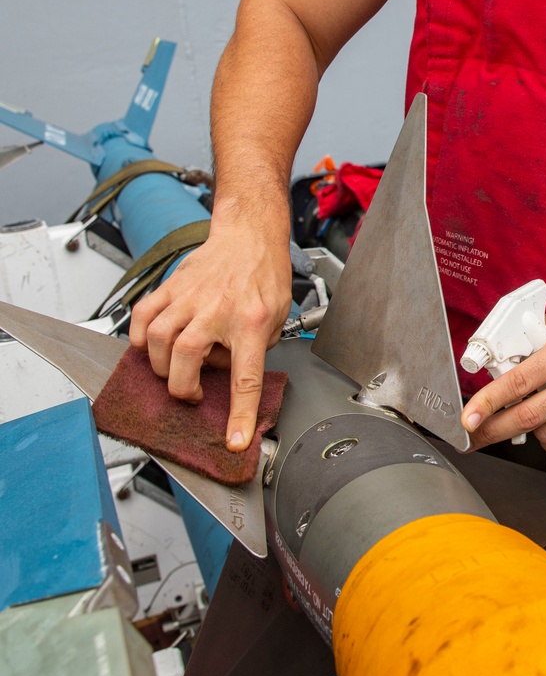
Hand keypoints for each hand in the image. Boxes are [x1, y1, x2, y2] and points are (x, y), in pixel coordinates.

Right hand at [129, 218, 291, 450]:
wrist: (250, 236)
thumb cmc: (265, 276)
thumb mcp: (276, 318)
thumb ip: (253, 351)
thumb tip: (225, 376)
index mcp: (251, 323)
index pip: (245, 378)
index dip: (239, 414)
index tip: (233, 440)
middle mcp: (217, 310)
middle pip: (186, 358)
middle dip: (182, 387)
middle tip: (191, 391)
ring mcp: (190, 296)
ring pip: (158, 338)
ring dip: (160, 364)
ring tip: (172, 368)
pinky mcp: (172, 286)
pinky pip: (142, 315)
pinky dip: (139, 336)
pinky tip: (150, 345)